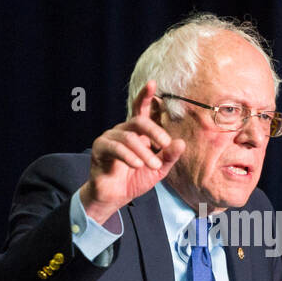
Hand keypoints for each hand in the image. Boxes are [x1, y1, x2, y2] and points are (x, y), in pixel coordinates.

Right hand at [78, 81, 184, 222]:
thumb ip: (169, 157)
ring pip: (130, 137)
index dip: (146, 96)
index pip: (141, 110)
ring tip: (152, 165)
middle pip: (139, 121)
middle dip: (155, 131)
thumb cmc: (135, 179)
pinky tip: (136, 164)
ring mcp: (110, 137)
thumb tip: (181, 143)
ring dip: (144, 152)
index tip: (152, 84)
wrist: (115, 196)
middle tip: (165, 145)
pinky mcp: (100, 148)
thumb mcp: (158, 170)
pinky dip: (128, 155)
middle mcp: (123, 130)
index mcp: (137, 132)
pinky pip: (115, 147)